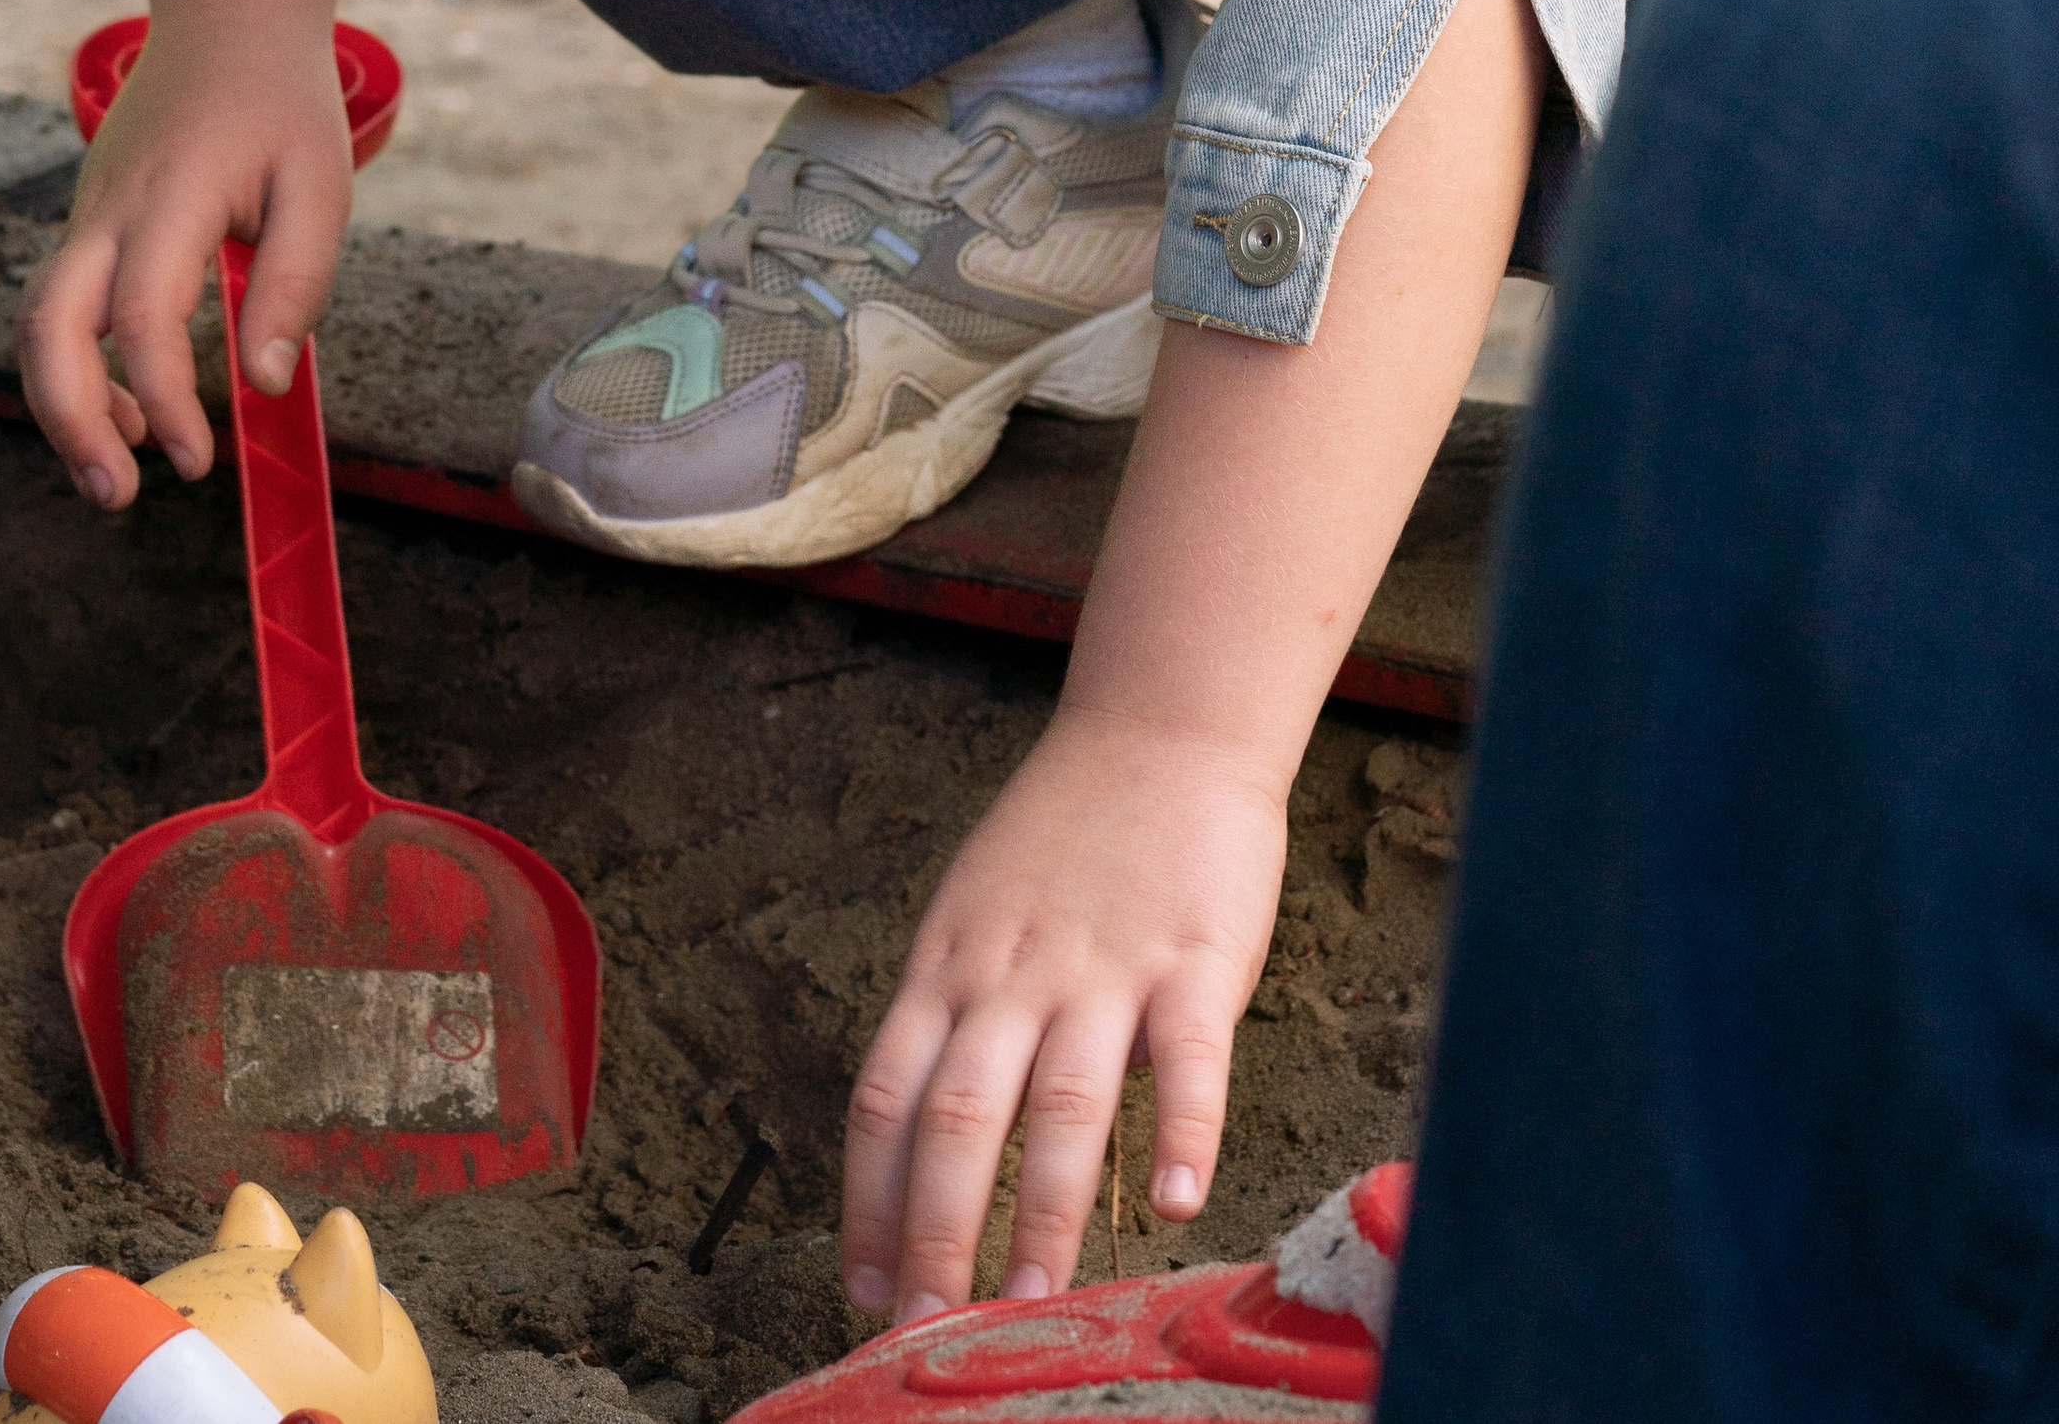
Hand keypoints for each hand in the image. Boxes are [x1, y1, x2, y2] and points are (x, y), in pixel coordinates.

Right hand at [18, 11, 354, 507]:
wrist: (227, 17)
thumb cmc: (281, 103)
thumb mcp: (319, 186)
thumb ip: (292, 284)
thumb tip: (263, 386)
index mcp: (172, 197)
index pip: (144, 317)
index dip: (166, 398)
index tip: (200, 460)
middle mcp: (110, 209)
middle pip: (46, 325)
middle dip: (68, 419)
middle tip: (117, 494)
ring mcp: (88, 214)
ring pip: (38, 321)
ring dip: (64, 404)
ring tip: (119, 472)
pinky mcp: (88, 222)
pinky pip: (60, 305)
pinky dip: (80, 367)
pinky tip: (132, 410)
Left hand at [840, 704, 1286, 1320]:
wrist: (1161, 727)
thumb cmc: (1068, 831)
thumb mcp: (974, 910)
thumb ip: (956, 1010)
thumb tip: (927, 1138)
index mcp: (948, 965)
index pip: (885, 1100)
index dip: (870, 1202)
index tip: (865, 1290)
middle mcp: (1011, 974)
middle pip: (956, 1117)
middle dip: (937, 1234)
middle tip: (929, 1330)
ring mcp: (1104, 968)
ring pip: (1062, 1106)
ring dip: (1043, 1215)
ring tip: (1036, 1304)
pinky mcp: (1194, 961)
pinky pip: (1189, 1060)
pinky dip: (1183, 1134)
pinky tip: (1175, 1204)